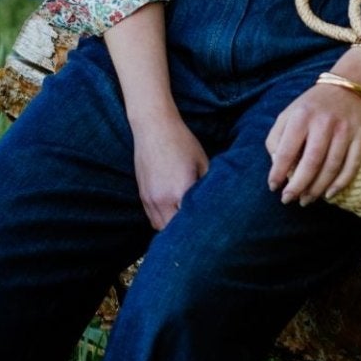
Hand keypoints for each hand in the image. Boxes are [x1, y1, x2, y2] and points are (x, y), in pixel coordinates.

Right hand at [131, 114, 209, 229]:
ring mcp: (149, 198)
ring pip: (160, 227)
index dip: (200, 229)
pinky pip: (152, 218)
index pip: (190, 223)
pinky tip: (173, 214)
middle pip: (173, 231)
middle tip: (200, 231)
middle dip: (186, 232)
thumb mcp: (203, 163)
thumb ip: (208, 186)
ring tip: (186, 224)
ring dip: (172, 228)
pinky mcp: (142, 195)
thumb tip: (217, 203)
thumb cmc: (182, 142)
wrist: (154, 127)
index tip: (210, 232)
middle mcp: (161, 199)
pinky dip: (162, 220)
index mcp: (179, 192)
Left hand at [265, 79, 360, 204]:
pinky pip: (352, 165)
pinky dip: (340, 183)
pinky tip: (329, 194)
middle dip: (298, 186)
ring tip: (306, 200)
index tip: (273, 187)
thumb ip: (277, 138)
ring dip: (317, 189)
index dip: (278, 172)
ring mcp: (345, 130)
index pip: (287, 150)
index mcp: (302, 116)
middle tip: (289, 200)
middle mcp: (324, 123)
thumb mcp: (289, 113)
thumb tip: (278, 167)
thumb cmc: (313, 106)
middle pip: (311, 162)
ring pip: (331, 167)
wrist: (350, 86)